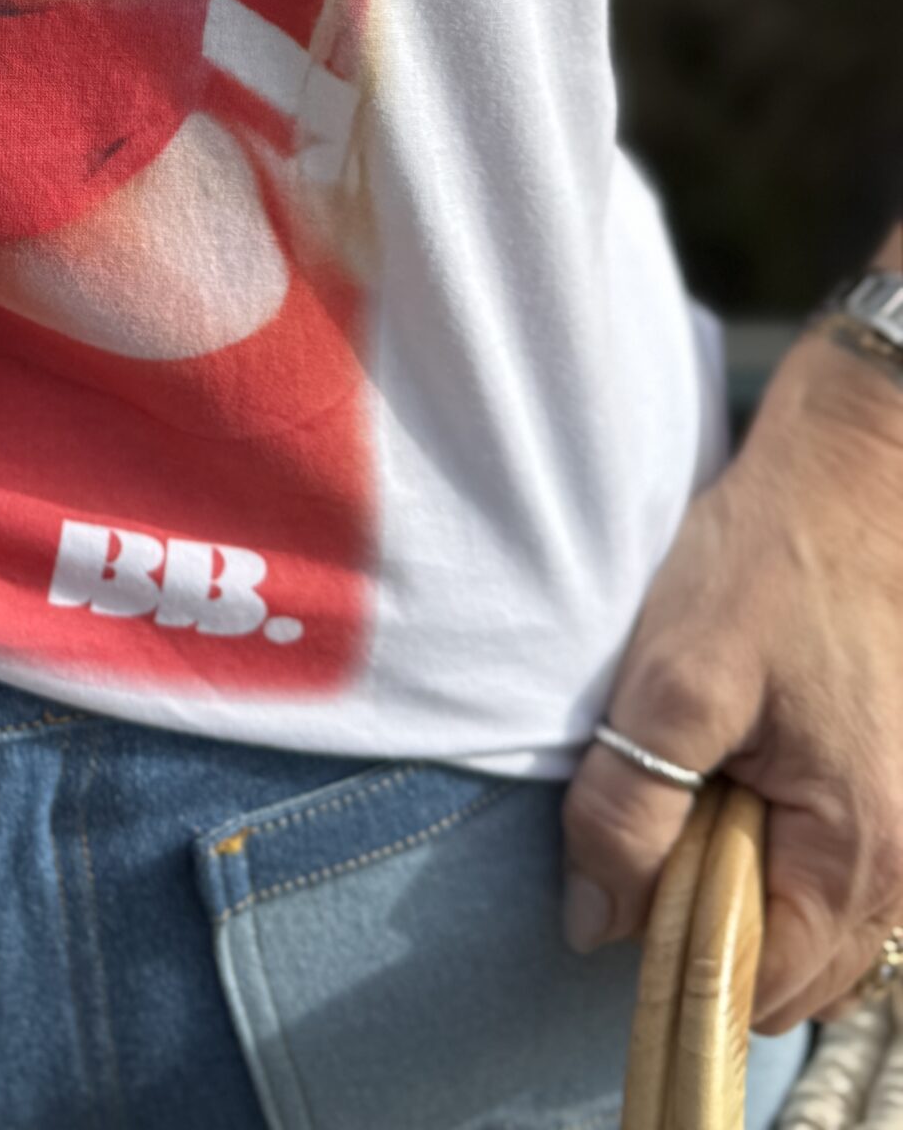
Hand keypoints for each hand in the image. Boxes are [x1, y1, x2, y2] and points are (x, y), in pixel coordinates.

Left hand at [560, 321, 902, 1031]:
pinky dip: (772, 844)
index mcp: (859, 854)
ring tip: (697, 781)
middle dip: (709, 914)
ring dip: (738, 875)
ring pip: (809, 919)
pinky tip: (732, 769)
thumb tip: (592, 922)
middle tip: (660, 812)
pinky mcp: (889, 789)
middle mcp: (902, 864)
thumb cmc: (771, 564)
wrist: (852, 476)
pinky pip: (827, 868)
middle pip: (789, 966)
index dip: (674, 950)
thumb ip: (628, 809)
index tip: (625, 873)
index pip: (759, 986)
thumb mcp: (674, 680)